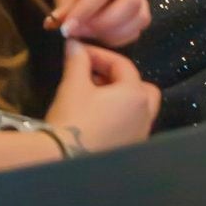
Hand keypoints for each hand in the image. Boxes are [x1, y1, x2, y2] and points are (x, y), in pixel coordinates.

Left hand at [36, 0, 150, 46]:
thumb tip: (62, 27)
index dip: (85, 12)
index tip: (65, 31)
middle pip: (132, 3)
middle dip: (105, 25)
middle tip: (77, 32)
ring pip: (140, 16)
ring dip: (115, 33)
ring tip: (86, 34)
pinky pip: (135, 24)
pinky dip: (119, 36)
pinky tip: (95, 34)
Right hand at [46, 40, 159, 154]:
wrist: (61, 161)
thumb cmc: (72, 119)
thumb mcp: (73, 85)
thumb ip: (78, 61)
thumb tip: (75, 44)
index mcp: (135, 95)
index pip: (122, 65)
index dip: (100, 55)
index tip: (81, 53)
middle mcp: (144, 116)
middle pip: (140, 88)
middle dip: (119, 79)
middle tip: (96, 78)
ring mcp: (138, 137)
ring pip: (136, 110)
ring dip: (119, 100)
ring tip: (93, 98)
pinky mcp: (128, 153)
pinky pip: (129, 129)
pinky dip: (118, 119)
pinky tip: (96, 120)